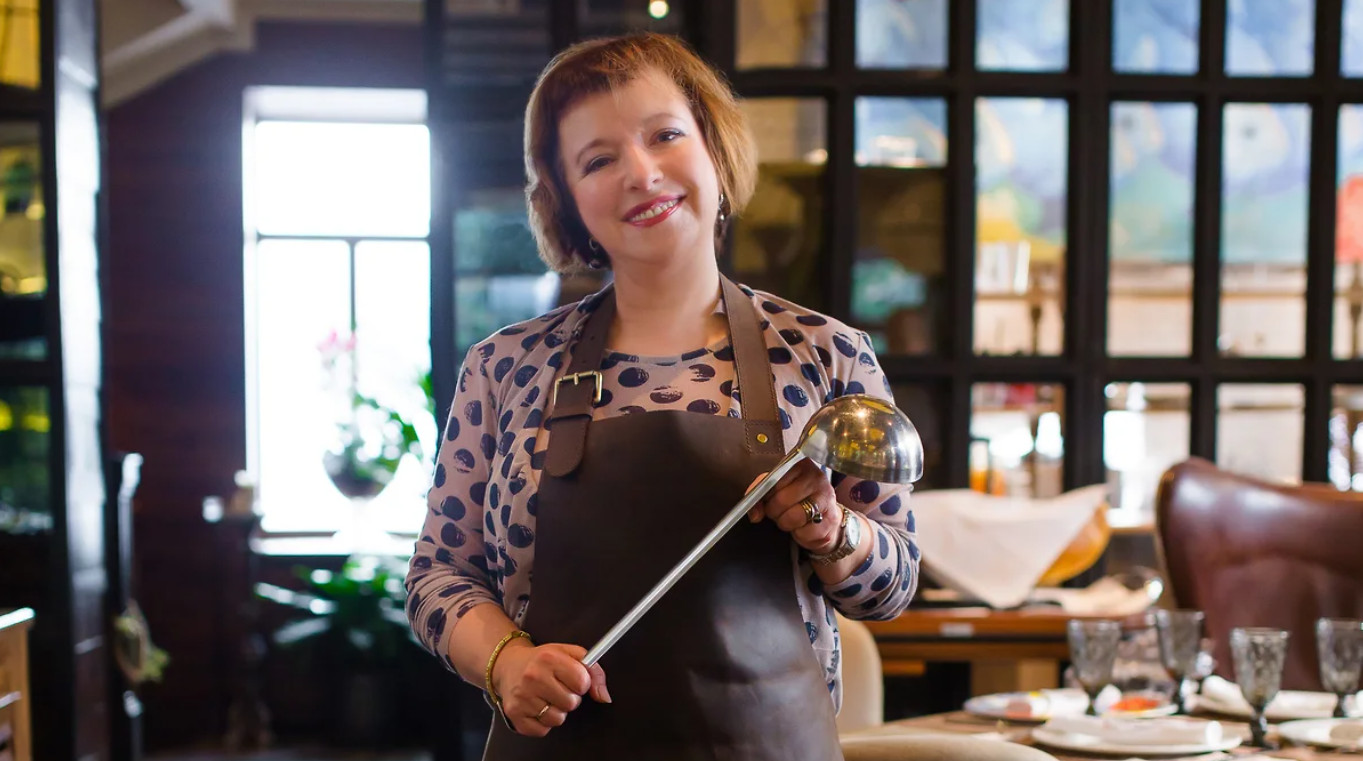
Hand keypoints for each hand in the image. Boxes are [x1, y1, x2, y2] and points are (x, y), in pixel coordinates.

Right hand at [492, 641, 609, 736]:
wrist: (509, 665)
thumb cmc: (542, 660)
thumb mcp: (569, 654)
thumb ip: (593, 670)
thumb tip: (604, 696)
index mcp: (549, 658)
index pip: (582, 682)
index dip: (582, 683)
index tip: (573, 679)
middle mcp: (534, 677)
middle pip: (571, 703)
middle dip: (569, 697)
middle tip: (558, 687)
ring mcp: (523, 697)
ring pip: (558, 719)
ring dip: (557, 710)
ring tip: (547, 696)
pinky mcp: (515, 714)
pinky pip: (543, 730)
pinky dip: (543, 722)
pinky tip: (537, 706)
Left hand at [746, 459, 839, 553]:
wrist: (826, 516)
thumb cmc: (799, 499)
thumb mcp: (778, 488)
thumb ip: (759, 494)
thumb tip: (754, 513)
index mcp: (801, 464)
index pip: (772, 481)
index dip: (766, 495)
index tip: (767, 500)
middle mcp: (817, 478)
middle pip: (782, 500)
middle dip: (775, 511)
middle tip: (780, 511)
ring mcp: (827, 499)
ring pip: (793, 517)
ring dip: (786, 523)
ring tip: (792, 518)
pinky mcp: (831, 520)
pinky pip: (804, 533)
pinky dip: (800, 534)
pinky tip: (805, 526)